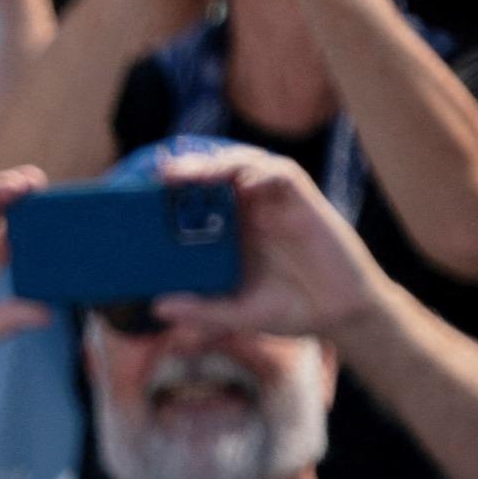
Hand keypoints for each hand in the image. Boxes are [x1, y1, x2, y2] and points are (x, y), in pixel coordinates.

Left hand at [150, 150, 387, 340]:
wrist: (338, 314)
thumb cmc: (287, 308)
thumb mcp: (236, 314)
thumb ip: (200, 311)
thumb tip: (157, 307)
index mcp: (230, 232)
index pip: (197, 199)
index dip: (171, 191)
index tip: (139, 193)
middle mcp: (250, 211)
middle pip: (215, 176)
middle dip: (188, 169)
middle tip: (158, 174)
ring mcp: (275, 204)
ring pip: (244, 166)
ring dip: (217, 164)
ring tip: (190, 172)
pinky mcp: (303, 202)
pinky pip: (281, 175)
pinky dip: (261, 173)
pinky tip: (243, 183)